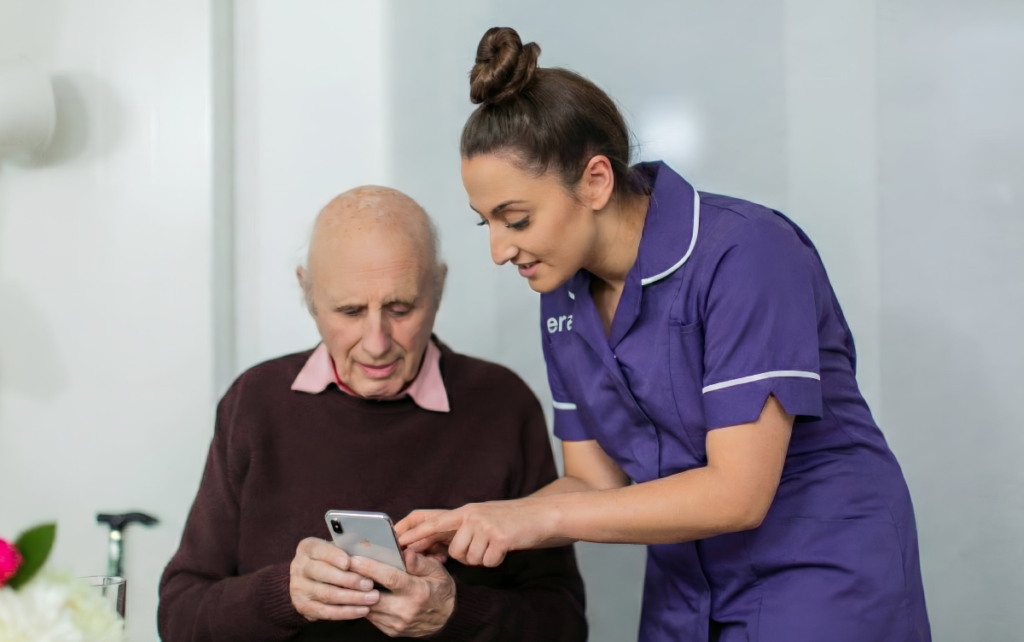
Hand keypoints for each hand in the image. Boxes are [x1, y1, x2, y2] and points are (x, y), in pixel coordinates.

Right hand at [289, 537, 379, 621]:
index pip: (319, 550)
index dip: (333, 556)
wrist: (310, 581)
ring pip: (326, 594)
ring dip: (352, 598)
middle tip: (369, 584)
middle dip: (349, 580)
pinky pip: (327, 612)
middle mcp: (299, 567)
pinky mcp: (303, 607)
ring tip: (372, 598)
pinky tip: (362, 610)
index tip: (349, 562)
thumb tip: (370, 551)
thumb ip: (349, 550)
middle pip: (322, 574)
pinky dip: (347, 612)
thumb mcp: (337, 550)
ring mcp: (298, 589)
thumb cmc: (332, 561)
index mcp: (307, 548)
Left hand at [350, 549, 455, 637]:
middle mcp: (406, 610)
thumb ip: (420, 562)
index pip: (390, 578)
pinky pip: (371, 617)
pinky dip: (364, 604)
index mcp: (417, 591)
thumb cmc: (440, 589)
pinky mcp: (391, 631)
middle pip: (372, 596)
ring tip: (348, 579)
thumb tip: (406, 551)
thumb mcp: (437, 571)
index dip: (370, 568)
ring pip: (368, 608)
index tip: (354, 559)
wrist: (446, 619)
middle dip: (355, 582)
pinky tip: (360, 593)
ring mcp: (397, 623)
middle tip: (342, 568)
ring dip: (357, 594)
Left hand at [397, 499, 554, 567]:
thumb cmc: (510, 520)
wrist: (543, 515)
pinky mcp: (499, 538)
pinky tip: (503, 549)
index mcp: (465, 510)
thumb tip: (432, 545)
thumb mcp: (481, 519)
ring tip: (494, 545)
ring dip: (480, 558)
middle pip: (451, 546)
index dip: (412, 529)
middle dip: (455, 553)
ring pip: (468, 558)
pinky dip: (495, 561)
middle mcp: (471, 515)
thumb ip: (458, 529)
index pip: (430, 518)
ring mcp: (485, 525)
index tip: (394, 539)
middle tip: (460, 549)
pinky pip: (486, 562)